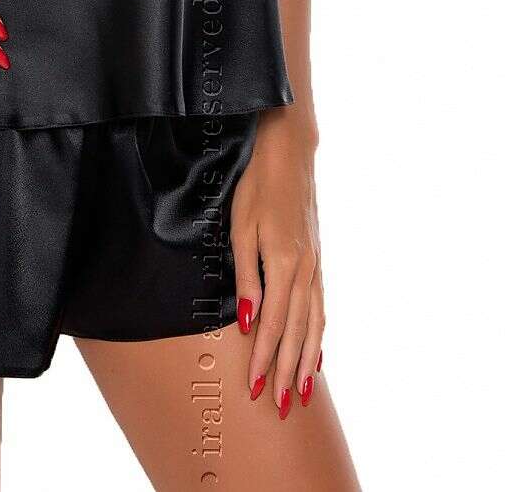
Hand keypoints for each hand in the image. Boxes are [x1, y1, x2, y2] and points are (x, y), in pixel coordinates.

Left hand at [230, 109, 323, 418]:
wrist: (289, 154)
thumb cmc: (257, 186)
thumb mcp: (240, 226)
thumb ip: (245, 276)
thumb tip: (248, 321)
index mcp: (284, 263)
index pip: (272, 325)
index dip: (264, 359)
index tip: (256, 389)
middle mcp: (305, 270)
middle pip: (296, 333)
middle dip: (287, 372)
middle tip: (282, 407)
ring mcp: (315, 266)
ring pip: (314, 325)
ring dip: (307, 361)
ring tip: (303, 393)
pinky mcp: (317, 260)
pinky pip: (321, 308)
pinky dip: (319, 335)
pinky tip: (316, 352)